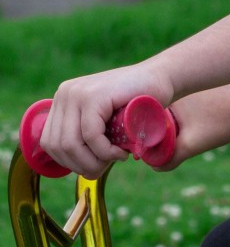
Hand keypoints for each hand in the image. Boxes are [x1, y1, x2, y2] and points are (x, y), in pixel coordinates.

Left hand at [39, 65, 173, 179]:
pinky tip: (120, 153)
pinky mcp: (95, 96)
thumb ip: (85, 135)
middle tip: (105, 168)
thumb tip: (73, 168)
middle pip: (58, 146)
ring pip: (71, 144)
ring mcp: (78, 93)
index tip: (94, 166)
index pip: (49, 143)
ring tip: (114, 159)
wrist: (162, 78)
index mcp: (63, 99)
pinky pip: (91, 136)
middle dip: (82, 165)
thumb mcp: (103, 120)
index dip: (70, 163)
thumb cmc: (137, 104)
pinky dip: (105, 152)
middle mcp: (65, 93)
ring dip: (93, 161)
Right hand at [154, 83, 229, 169]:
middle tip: (196, 140)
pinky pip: (203, 105)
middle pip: (172, 118)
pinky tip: (220, 120)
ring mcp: (200, 84)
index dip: (158, 139)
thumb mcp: (191, 146)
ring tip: (211, 129)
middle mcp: (183, 87)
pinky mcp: (216, 85)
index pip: (154, 123)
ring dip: (193, 125)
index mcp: (172, 98)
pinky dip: (207, 114)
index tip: (172, 148)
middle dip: (179, 133)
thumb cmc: (223, 124)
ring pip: (188, 112)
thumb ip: (169, 158)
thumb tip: (155, 167)